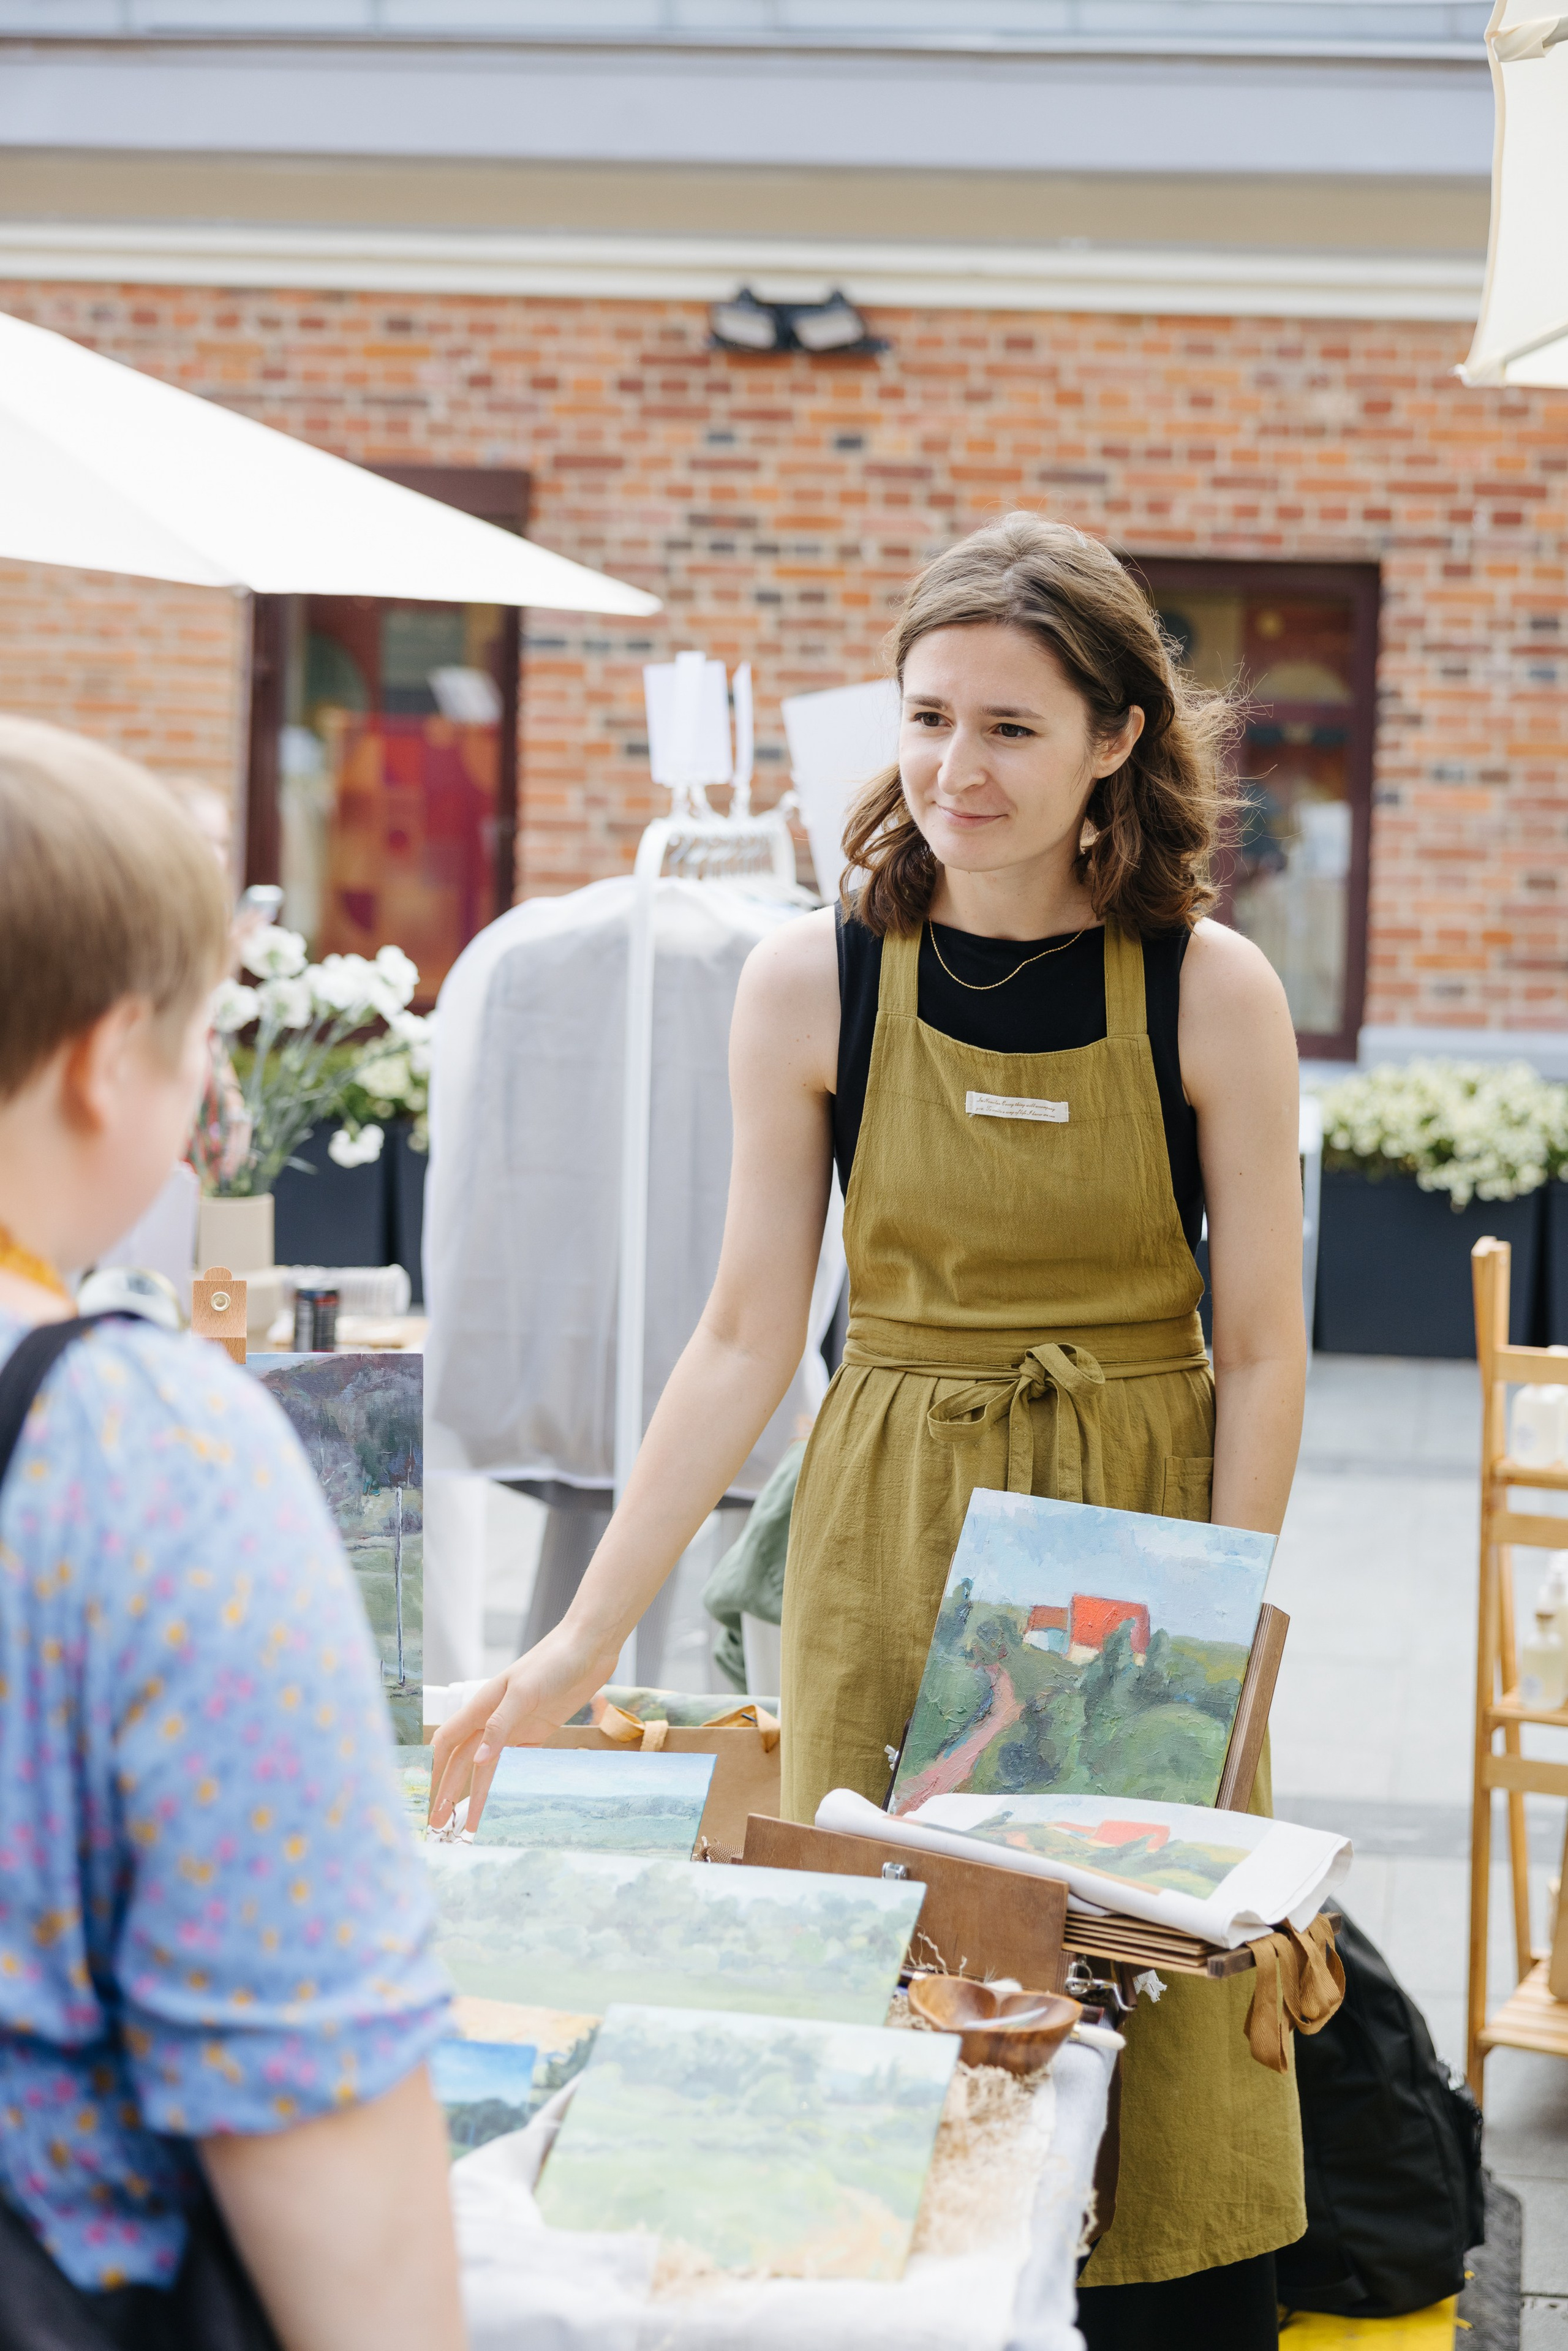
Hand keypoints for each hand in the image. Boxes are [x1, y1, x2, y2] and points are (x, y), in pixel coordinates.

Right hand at [428, 1622, 618, 1834]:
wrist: (589, 1646)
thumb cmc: (553, 1661)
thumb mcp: (524, 1692)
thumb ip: (500, 1726)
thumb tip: (479, 1761)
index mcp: (482, 1705)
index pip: (448, 1742)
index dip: (435, 1770)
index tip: (427, 1798)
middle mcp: (494, 1718)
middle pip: (465, 1761)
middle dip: (452, 1792)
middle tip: (442, 1825)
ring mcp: (516, 1725)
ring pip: (489, 1766)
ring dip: (479, 1793)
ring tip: (473, 1824)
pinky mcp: (538, 1729)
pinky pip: (516, 1761)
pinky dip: (507, 1781)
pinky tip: (502, 1800)